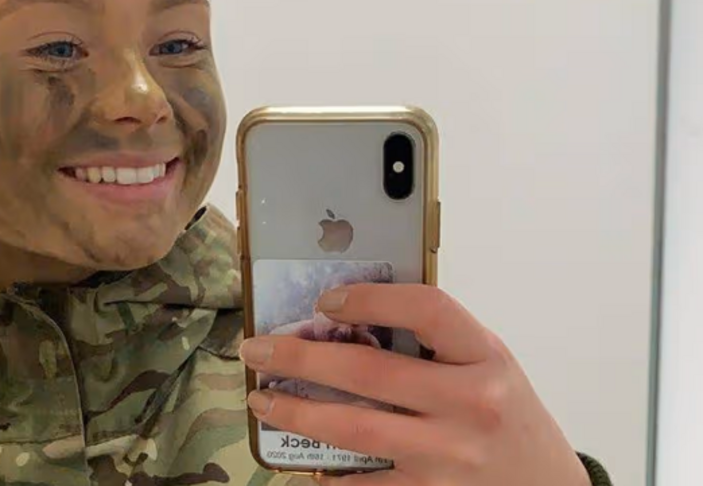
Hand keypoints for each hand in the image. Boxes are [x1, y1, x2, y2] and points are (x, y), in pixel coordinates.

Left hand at [239, 284, 590, 485]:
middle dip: (300, 357)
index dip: (370, 298)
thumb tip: (350, 315)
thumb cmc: (508, 417)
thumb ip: (436, 340)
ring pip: (354, 428)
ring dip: (297, 412)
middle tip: (257, 350)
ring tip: (262, 401)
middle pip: (369, 371)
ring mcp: (450, 456)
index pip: (427, 309)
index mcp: (486, 357)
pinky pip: (365, 484)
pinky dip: (327, 473)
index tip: (325, 300)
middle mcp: (470, 404)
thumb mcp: (489, 364)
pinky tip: (300, 461)